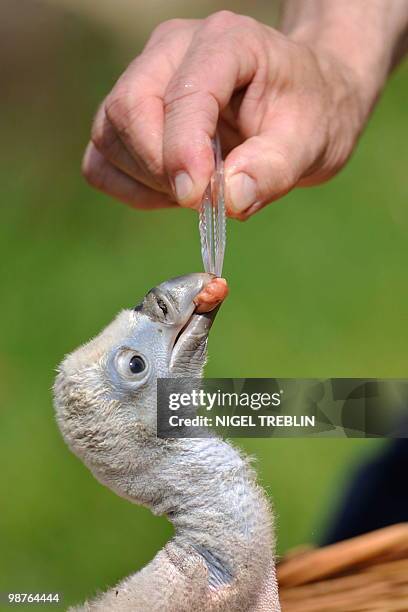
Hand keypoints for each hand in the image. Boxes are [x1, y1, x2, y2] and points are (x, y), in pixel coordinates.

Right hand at [82, 9, 399, 218]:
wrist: (300, 103)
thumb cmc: (309, 114)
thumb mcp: (312, 142)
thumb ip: (273, 169)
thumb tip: (228, 201)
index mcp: (226, 43)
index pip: (183, 93)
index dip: (182, 150)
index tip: (197, 197)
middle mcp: (173, 50)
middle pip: (128, 109)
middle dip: (159, 168)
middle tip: (201, 199)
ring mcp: (145, 78)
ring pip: (108, 135)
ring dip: (146, 180)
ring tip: (196, 190)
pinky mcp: (131, 114)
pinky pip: (102, 159)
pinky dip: (129, 186)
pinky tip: (170, 191)